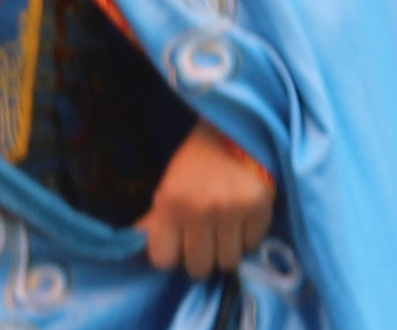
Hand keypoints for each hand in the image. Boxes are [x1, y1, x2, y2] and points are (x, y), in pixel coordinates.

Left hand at [143, 124, 273, 276]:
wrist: (235, 128)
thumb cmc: (197, 158)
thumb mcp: (170, 183)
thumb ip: (158, 217)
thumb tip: (137, 243)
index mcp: (171, 201)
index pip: (163, 259)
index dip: (171, 254)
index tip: (178, 244)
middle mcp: (200, 210)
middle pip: (198, 267)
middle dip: (200, 256)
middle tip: (204, 238)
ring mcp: (231, 212)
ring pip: (227, 262)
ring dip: (226, 250)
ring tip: (225, 229)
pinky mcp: (259, 210)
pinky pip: (251, 246)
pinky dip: (247, 238)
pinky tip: (242, 219)